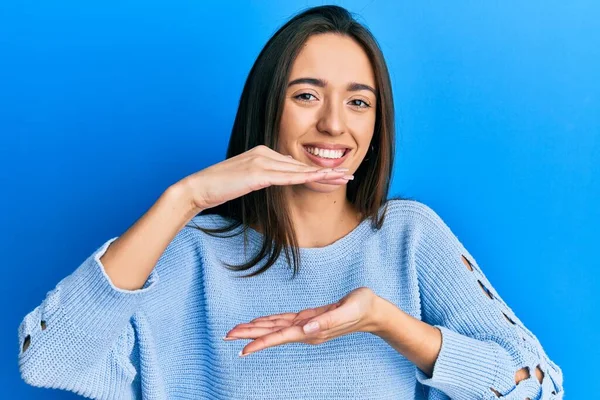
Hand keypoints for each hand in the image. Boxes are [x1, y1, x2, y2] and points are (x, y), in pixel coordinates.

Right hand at [179, 145, 353, 210]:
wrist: (198, 188)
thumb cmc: (218, 187)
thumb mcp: (245, 181)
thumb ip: (263, 179)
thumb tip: (276, 182)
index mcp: (263, 153)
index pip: (295, 163)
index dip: (316, 170)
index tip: (335, 174)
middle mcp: (265, 153)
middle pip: (302, 164)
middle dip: (327, 170)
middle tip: (350, 174)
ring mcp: (261, 161)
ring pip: (299, 169)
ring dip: (324, 174)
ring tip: (345, 177)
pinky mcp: (257, 172)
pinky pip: (287, 177)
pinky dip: (306, 178)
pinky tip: (322, 180)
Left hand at [223, 287, 380, 356]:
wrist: (372, 311)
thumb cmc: (362, 307)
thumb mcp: (348, 310)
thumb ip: (328, 320)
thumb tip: (306, 329)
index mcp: (313, 331)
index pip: (281, 337)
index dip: (261, 342)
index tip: (242, 350)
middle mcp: (306, 331)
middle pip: (272, 334)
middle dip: (249, 335)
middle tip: (226, 336)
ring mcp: (306, 326)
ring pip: (275, 328)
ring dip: (255, 329)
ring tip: (235, 331)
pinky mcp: (308, 318)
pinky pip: (284, 321)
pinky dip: (269, 322)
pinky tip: (259, 323)